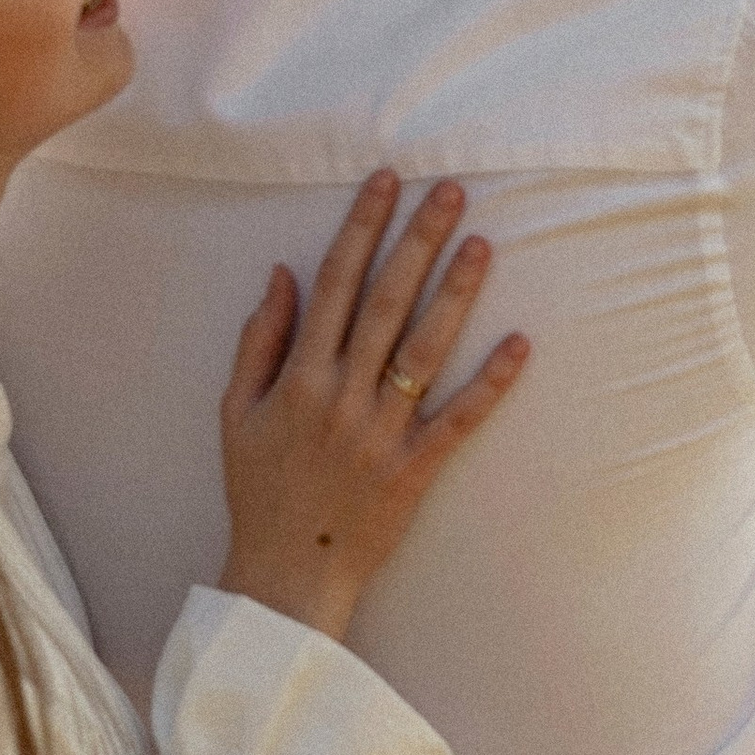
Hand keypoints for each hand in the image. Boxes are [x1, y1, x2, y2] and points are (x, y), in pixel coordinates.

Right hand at [216, 173, 528, 641]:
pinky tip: (519, 344)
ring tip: (482, 244)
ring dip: (455, 294)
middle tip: (450, 191)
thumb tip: (282, 273)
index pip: (334, 284)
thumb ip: (258, 341)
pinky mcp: (415, 469)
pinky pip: (458, 420)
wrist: (286, 573)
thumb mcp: (236, 412)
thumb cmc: (259, 489)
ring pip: (424, 350)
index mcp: (297, 377)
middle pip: (385, 303)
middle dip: (417, 241)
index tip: (385, 181)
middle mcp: (341, 396)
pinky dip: (490, 383)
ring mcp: (381, 432)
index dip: (361, 228)